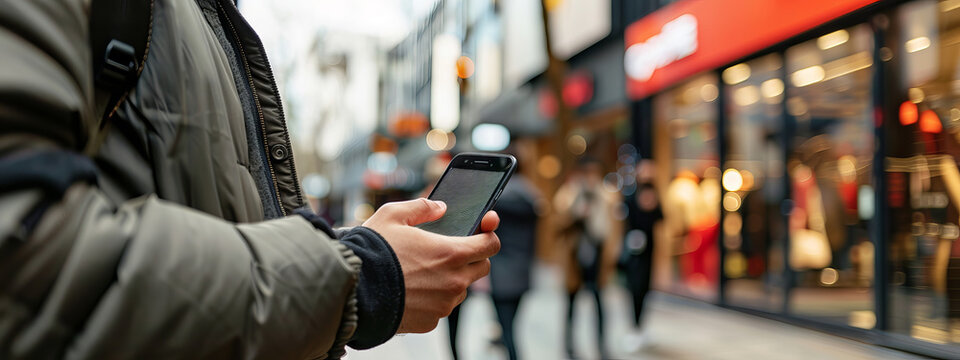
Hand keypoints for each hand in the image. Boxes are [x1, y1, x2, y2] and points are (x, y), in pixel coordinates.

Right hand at [362, 198, 500, 332]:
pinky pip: (442, 307)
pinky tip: (413, 290)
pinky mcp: (431, 322)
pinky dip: (434, 299)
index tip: (482, 234)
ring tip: (424, 271)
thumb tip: (440, 207)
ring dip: (452, 279)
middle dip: (472, 257)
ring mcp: (444, 305)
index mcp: (452, 253)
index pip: (491, 245)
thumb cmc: (373, 252)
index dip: (488, 236)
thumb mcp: (393, 215)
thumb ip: (422, 208)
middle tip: (450, 251)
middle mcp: (454, 282)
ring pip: (461, 289)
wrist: (354, 292)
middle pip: (481, 268)